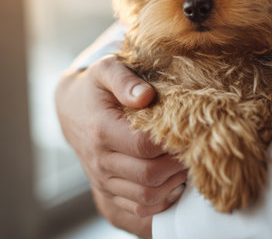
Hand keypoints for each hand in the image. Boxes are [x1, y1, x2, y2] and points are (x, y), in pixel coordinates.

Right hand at [55, 56, 185, 237]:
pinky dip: (160, 200)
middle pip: (149, 174)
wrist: (71, 109)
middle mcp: (100, 159)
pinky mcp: (106, 190)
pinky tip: (172, 181)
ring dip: (172, 183)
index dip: (171, 141)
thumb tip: (146, 96)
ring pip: (146, 196)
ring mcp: (102, 178)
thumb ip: (124, 80)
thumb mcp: (106, 70)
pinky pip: (138, 207)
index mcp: (102, 130)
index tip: (186, 130)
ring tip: (185, 163)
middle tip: (192, 148)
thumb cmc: (95, 87)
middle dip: (176, 164)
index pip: (144, 145)